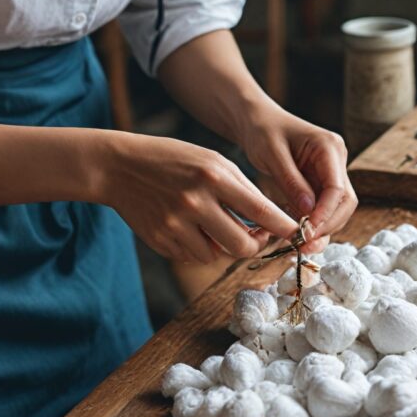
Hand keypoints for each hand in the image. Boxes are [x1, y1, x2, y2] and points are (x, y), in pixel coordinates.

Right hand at [99, 134, 298, 262]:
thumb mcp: (212, 160)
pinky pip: (194, 257)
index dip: (284, 227)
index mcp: (214, 177)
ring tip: (218, 225)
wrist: (119, 167)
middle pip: (243, 245)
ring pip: (218, 256)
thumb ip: (242, 190)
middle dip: (256, 244)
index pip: (261, 211)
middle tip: (258, 236)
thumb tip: (270, 223)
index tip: (296, 232)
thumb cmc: (174, 160)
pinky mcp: (161, 241)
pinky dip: (201, 247)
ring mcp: (176, 225)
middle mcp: (196, 203)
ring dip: (225, 246)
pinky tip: (192, 227)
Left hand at [241, 109, 357, 252]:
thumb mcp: (272, 154)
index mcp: (329, 147)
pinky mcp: (320, 184)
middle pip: (344, 202)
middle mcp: (336, 160)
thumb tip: (309, 210)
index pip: (337, 188)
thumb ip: (291, 182)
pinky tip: (299, 237)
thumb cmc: (263, 131)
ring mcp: (331, 173)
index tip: (307, 231)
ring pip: (337, 209)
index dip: (326, 213)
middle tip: (304, 244)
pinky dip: (313, 224)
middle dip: (328, 226)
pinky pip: (323, 209)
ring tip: (301, 247)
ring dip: (322, 230)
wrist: (258, 121)